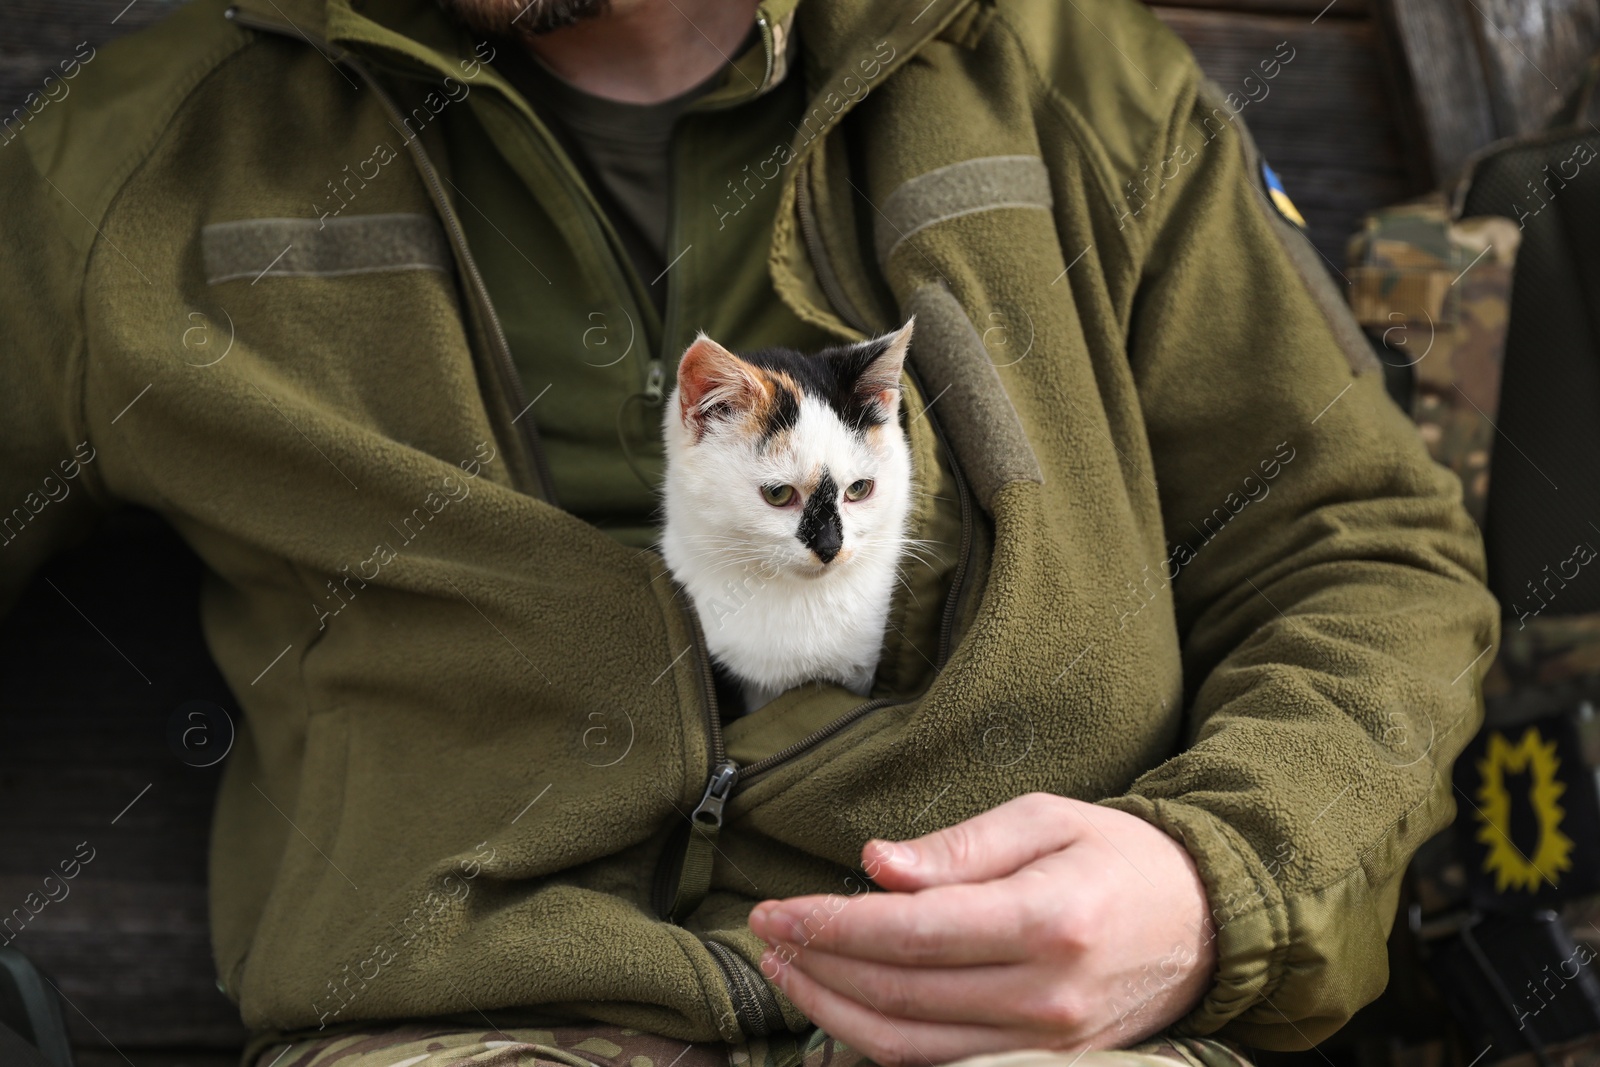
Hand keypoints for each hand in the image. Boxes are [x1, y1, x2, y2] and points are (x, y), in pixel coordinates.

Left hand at [747, 793, 1216, 1065]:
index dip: (832, 925)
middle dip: (820, 965)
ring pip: (911, 1046)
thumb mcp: (1044, 819)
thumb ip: (958, 848)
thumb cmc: (1118, 857)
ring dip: (835, 1013)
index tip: (777, 909)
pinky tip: (843, 1009)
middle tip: (769, 933)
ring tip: (789, 971)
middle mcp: (1046, 996)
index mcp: (1048, 920)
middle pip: (900, 993)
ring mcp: (1048, 1045)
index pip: (912, 933)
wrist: (1204, 925)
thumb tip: (876, 865)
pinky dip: (882, 1044)